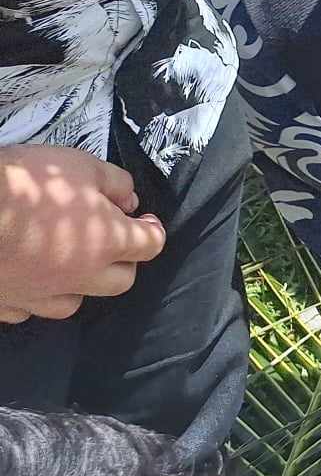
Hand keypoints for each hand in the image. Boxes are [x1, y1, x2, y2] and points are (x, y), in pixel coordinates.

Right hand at [0, 147, 167, 321]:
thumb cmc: (27, 185)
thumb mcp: (83, 166)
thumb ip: (115, 183)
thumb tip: (128, 199)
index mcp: (106, 243)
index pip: (150, 245)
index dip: (151, 229)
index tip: (144, 219)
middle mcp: (77, 276)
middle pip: (120, 281)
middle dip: (123, 260)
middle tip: (112, 239)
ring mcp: (38, 295)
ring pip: (73, 303)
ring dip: (80, 283)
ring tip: (70, 260)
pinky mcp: (5, 303)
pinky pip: (28, 309)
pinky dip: (34, 294)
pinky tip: (29, 276)